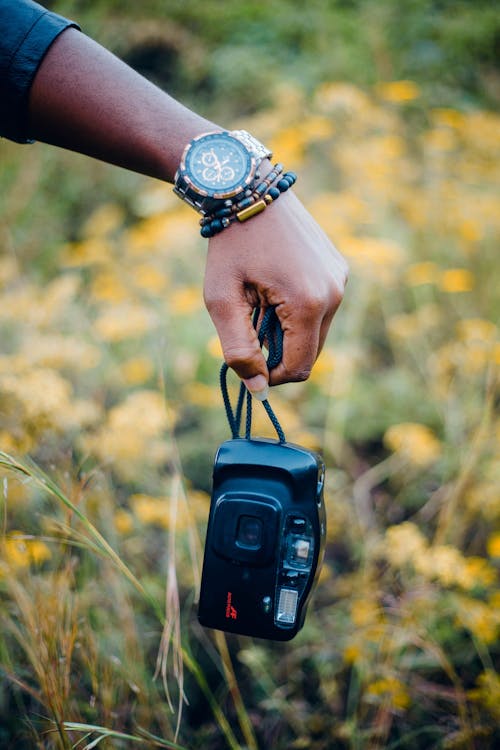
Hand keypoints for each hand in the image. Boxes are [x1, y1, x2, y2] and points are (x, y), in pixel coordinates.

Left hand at [203, 189, 347, 396]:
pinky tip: (276, 283)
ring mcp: (340, 278)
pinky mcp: (338, 268)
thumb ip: (238, 349)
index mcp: (308, 304)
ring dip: (289, 330)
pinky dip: (299, 309)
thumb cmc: (230, 244)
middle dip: (279, 350)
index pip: (299, 369)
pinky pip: (322, 306)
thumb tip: (259, 389)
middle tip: (250, 321)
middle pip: (311, 353)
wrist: (248, 188)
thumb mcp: (221, 299)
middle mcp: (334, 293)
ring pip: (317, 331)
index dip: (271, 375)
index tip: (247, 359)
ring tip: (262, 299)